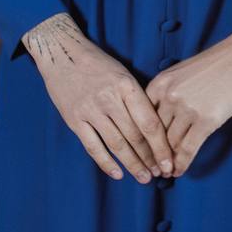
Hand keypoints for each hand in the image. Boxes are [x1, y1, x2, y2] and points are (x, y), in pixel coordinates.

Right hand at [23, 12, 175, 184]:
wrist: (62, 54)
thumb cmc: (97, 63)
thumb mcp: (122, 72)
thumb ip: (136, 97)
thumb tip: (154, 127)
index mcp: (126, 85)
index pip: (149, 122)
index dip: (161, 145)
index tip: (169, 161)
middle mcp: (109, 99)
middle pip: (135, 136)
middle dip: (150, 158)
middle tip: (160, 173)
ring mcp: (91, 110)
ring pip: (117, 144)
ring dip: (132, 164)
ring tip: (144, 178)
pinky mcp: (74, 120)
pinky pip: (93, 147)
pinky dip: (106, 163)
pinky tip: (118, 174)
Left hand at [143, 17, 231, 177]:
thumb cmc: (216, 63)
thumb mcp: (182, 73)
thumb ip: (169, 94)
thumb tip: (164, 121)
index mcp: (160, 83)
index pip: (143, 117)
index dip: (142, 138)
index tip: (141, 151)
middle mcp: (169, 96)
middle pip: (155, 133)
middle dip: (153, 152)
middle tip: (152, 167)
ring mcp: (187, 109)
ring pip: (171, 143)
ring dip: (167, 161)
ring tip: (165, 172)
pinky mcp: (206, 120)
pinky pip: (188, 149)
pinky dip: (182, 163)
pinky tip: (178, 171)